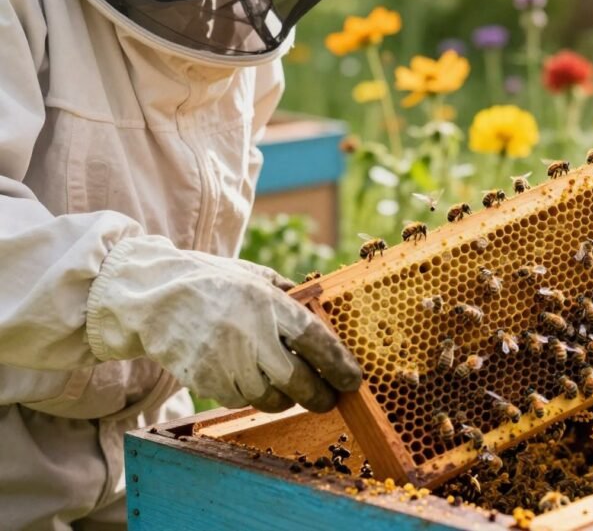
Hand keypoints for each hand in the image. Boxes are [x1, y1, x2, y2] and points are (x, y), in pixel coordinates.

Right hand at [86, 236, 361, 412]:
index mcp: (266, 303)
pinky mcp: (205, 380)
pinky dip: (252, 396)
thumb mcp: (254, 276)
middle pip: (297, 380)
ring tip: (291, 390)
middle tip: (330, 399)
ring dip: (286, 399)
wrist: (154, 296)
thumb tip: (323, 312)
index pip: (314, 340)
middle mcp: (249, 335)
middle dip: (320, 396)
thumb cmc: (211, 282)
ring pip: (270, 398)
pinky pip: (240, 400)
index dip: (338, 364)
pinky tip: (253, 382)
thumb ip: (288, 295)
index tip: (354, 379)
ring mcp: (225, 361)